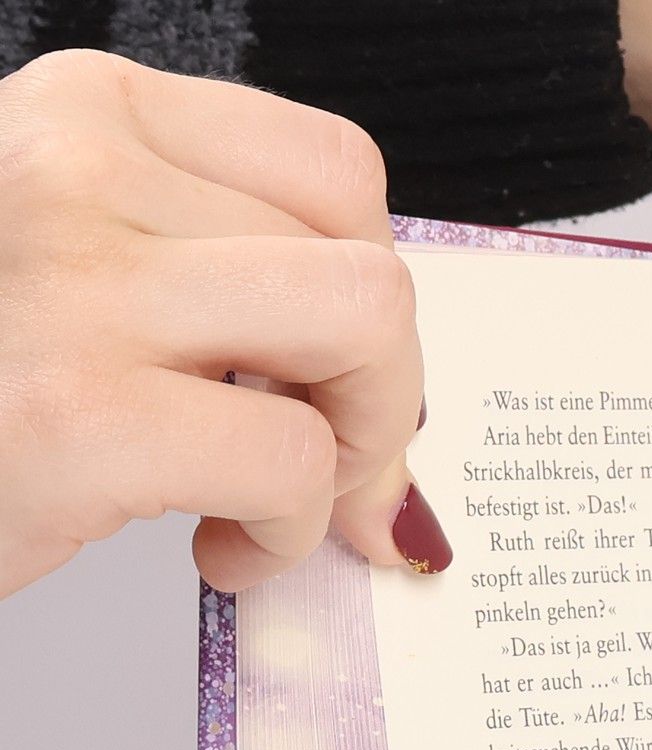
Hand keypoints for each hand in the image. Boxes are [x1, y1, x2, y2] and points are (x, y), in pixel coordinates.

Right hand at [0, 50, 444, 600]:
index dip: (370, 300)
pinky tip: (221, 549)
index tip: (334, 379)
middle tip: (318, 464)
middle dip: (379, 396)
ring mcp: (76, 284)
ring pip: (361, 337)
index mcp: (83, 114)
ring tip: (271, 500)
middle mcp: (74, 167)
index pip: (337, 175)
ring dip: (350, 454)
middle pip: (369, 268)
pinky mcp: (81, 415)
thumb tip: (394, 407)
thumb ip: (222, 291)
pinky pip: (292, 463)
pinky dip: (286, 534)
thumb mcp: (78, 275)